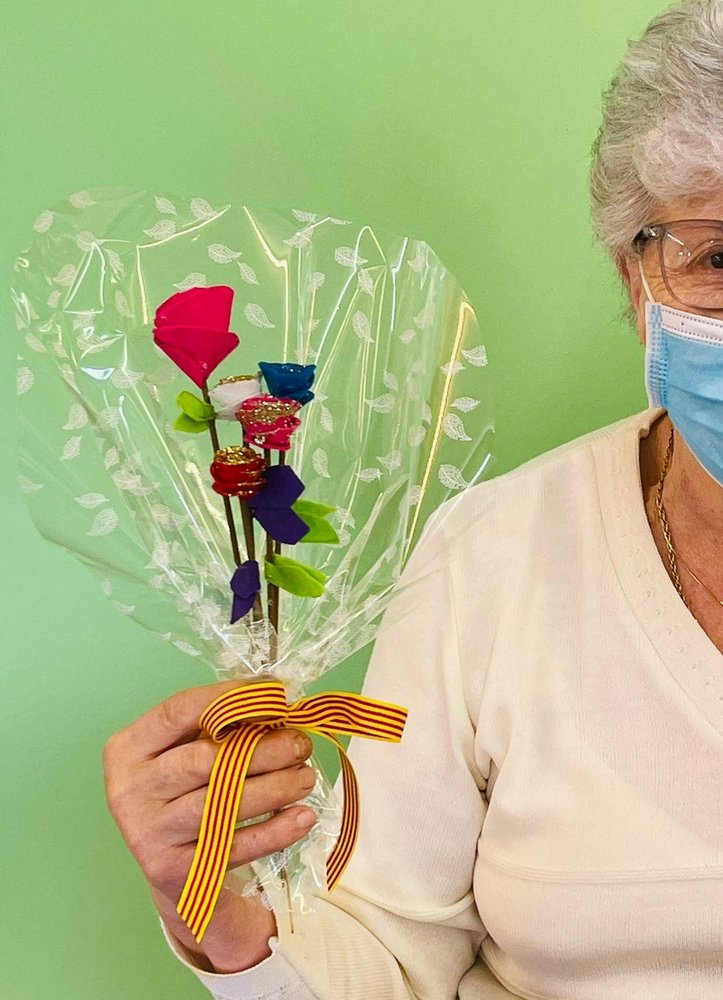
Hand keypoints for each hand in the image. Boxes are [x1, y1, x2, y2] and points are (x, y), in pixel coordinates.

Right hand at [102, 679, 316, 971]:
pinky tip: (303, 815)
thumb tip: (274, 692)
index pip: (177, 711)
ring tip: (306, 777)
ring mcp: (148, 833)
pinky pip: (234, 847)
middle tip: (301, 744)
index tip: (272, 693)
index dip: (227, 698)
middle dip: (262, 749)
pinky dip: (275, 831)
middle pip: (205, 760)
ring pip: (222, 804)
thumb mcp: (183, 752)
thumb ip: (217, 725)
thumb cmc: (183, 793)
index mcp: (128, 750)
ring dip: (275, 787)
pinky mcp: (172, 871)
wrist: (170, 870)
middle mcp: (130, 790)